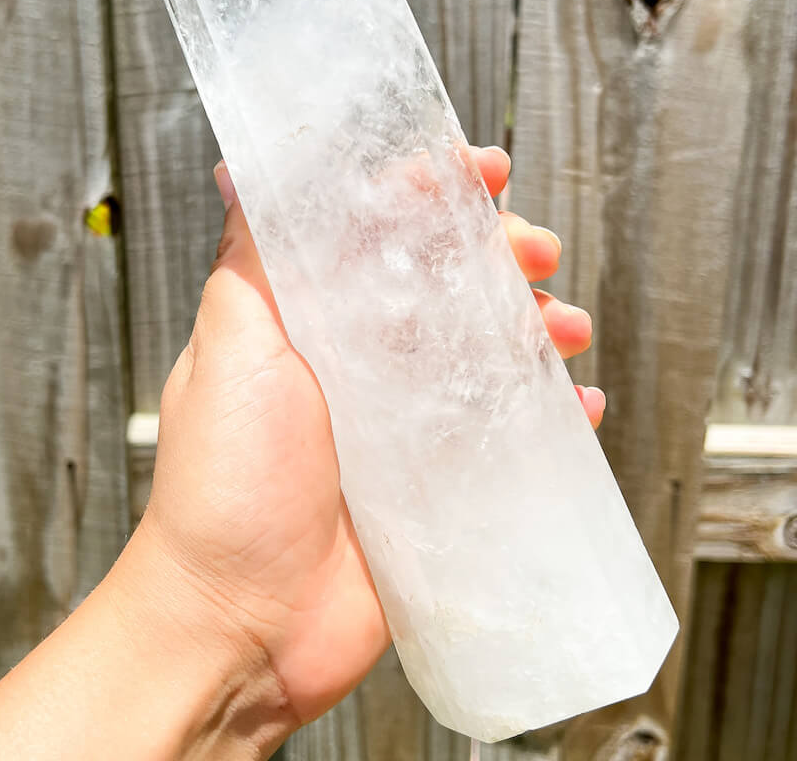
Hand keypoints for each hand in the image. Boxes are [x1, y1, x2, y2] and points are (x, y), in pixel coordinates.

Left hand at [134, 145, 604, 737]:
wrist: (239, 627)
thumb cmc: (221, 490)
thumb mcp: (231, 349)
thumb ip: (249, 259)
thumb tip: (243, 169)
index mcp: (310, 318)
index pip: (379, 230)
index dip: (431, 193)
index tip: (479, 171)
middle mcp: (359, 361)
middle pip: (444, 282)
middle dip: (498, 253)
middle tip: (535, 249)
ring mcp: (402, 422)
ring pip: (485, 350)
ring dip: (535, 325)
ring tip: (566, 326)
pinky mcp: (435, 482)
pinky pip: (505, 433)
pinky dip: (546, 413)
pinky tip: (575, 406)